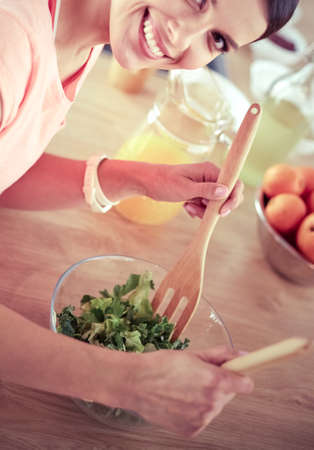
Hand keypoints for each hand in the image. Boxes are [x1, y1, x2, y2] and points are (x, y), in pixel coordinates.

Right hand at [126, 346, 253, 437]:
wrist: (136, 383)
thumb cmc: (161, 365)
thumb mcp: (194, 354)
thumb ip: (222, 355)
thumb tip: (244, 355)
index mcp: (215, 382)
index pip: (246, 384)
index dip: (240, 376)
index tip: (237, 372)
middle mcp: (212, 404)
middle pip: (228, 394)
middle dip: (218, 385)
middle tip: (197, 375)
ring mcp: (202, 419)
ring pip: (214, 407)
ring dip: (205, 398)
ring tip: (183, 387)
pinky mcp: (191, 430)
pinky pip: (201, 418)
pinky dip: (193, 410)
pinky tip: (179, 400)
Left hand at [141, 162, 243, 218]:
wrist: (148, 183)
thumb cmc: (164, 182)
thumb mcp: (185, 189)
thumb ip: (206, 190)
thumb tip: (226, 191)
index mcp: (209, 170)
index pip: (233, 183)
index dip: (232, 199)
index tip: (221, 212)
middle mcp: (210, 176)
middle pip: (227, 196)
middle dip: (215, 208)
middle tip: (197, 211)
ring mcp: (205, 185)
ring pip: (216, 203)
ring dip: (204, 211)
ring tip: (188, 208)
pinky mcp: (199, 192)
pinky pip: (206, 205)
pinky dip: (199, 210)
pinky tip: (187, 208)